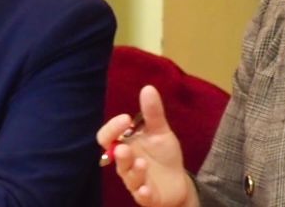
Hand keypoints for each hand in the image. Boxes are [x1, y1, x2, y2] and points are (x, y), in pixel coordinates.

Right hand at [97, 85, 197, 206]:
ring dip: (134, 171)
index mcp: (126, 145)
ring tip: (141, 163)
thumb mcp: (161, 132)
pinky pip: (142, 197)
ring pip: (129, 177)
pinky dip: (143, 193)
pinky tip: (146, 189)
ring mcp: (136, 181)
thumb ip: (153, 113)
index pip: (108, 137)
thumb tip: (147, 87)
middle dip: (119, 154)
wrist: (177, 182)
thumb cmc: (163, 156)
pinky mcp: (148, 196)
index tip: (125, 118)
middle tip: (123, 147)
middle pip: (116, 159)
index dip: (112, 129)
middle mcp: (127, 164)